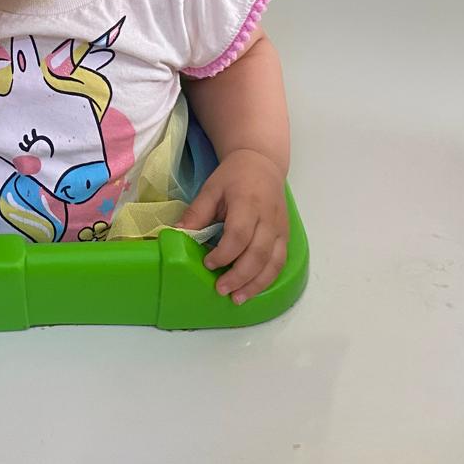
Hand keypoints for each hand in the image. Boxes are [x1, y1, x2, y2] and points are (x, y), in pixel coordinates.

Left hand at [179, 148, 287, 304]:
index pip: (239, 235)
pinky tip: (253, 288)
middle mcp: (268, 218)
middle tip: (221, 290)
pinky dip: (267, 278)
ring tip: (237, 298)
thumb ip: (197, 212)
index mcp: (248, 202)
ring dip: (256, 284)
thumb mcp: (211, 188)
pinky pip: (280, 261)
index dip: (224, 254)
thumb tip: (178, 234)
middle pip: (258, 254)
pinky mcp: (285, 235)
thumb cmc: (234, 176)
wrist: (263, 164)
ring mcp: (280, 228)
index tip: (208, 263)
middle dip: (239, 276)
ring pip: (273, 262)